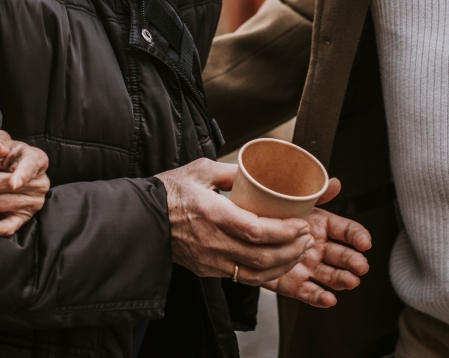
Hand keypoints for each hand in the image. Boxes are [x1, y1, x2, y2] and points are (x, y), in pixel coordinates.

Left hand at [0, 130, 50, 235]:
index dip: (22, 175)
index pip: (29, 167)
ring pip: (1, 204)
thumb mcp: (3, 141)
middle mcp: (38, 183)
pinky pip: (10, 226)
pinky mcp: (23, 217)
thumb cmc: (7, 153)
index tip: (13, 184)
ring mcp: (32, 203)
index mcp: (36, 160)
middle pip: (4, 186)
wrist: (13, 169)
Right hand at [157, 158, 313, 285]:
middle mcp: (212, 241)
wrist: (141, 218)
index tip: (302, 223)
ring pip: (256, 274)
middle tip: (307, 237)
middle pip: (262, 257)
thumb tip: (260, 171)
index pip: (257, 230)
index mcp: (212, 213)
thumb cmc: (169, 191)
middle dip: (292, 249)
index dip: (285, 231)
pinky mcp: (207, 270)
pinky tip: (278, 263)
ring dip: (283, 264)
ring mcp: (210, 260)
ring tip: (298, 250)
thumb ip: (232, 171)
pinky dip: (265, 274)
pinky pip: (242, 278)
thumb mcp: (200, 170)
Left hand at [264, 179, 371, 307]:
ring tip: (350, 281)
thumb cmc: (270, 213)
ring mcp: (308, 266)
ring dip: (342, 280)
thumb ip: (313, 193)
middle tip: (360, 266)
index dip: (358, 236)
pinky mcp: (294, 283)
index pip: (347, 231)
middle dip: (354, 261)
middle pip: (343, 256)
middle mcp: (319, 247)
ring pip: (330, 276)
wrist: (244, 233)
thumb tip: (334, 183)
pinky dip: (319, 298)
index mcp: (322, 226)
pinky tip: (329, 299)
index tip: (365, 243)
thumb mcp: (291, 200)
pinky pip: (308, 293)